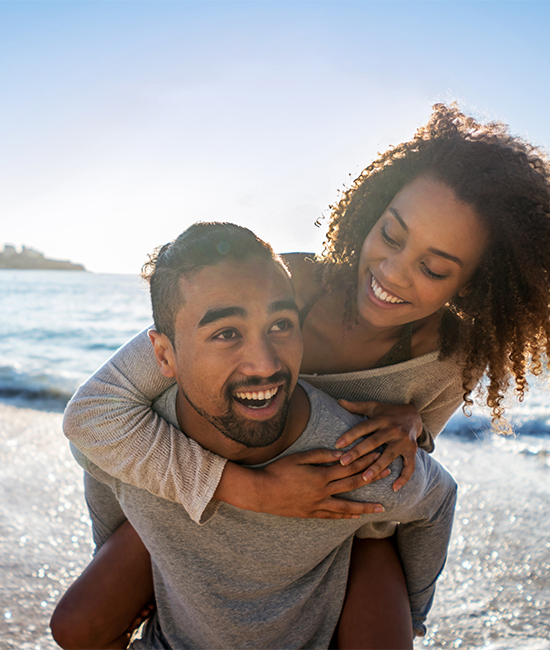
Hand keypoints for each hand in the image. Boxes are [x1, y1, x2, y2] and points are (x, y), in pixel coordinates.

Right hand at [254, 448, 385, 518]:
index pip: (349, 467)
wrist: (261, 492)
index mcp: (321, 476)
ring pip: (346, 506)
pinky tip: (355, 516)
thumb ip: (320, 455)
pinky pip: (332, 516)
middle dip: (372, 477)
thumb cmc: (277, 471)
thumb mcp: (298, 458)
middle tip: (388, 472)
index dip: (365, 460)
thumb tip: (340, 453)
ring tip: (381, 508)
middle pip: (352, 484)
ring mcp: (318, 505)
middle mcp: (323, 492)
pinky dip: (346, 516)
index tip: (378, 455)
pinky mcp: (311, 513)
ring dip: (365, 506)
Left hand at [335, 401, 421, 491]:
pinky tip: (394, 488)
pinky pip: (410, 466)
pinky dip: (403, 478)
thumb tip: (339, 401)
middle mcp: (392, 429)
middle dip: (358, 453)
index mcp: (381, 419)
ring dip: (377, 467)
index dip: (350, 435)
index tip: (337, 444)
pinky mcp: (412, 450)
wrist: (414, 415)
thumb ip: (356, 406)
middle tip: (343, 463)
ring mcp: (403, 441)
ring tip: (364, 478)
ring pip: (389, 455)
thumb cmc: (387, 412)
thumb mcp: (373, 407)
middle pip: (374, 442)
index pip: (363, 427)